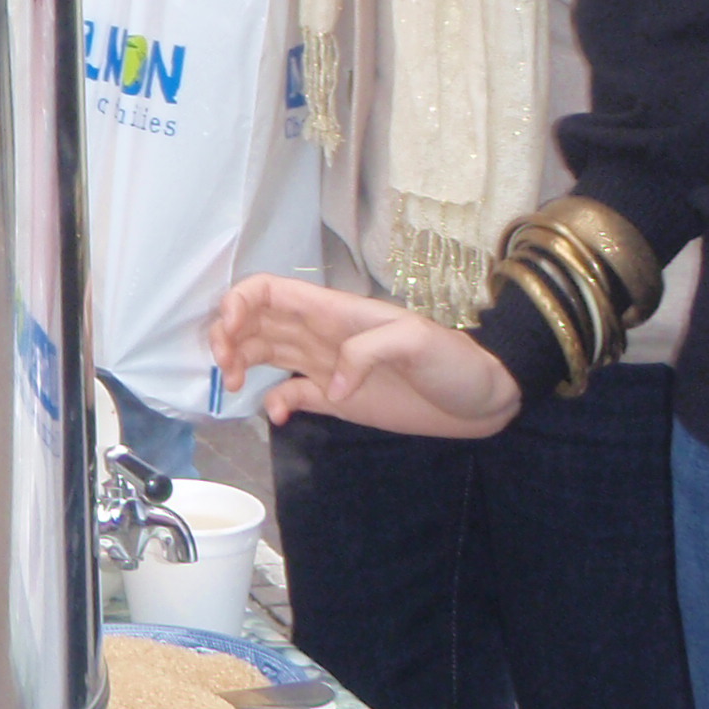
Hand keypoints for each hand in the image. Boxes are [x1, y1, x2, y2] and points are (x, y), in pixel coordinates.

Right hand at [211, 274, 520, 436]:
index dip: (240, 302)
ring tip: (234, 387)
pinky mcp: (337, 400)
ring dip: (241, 364)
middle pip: (256, 321)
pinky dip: (274, 403)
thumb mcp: (417, 341)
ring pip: (264, 353)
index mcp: (333, 311)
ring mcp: (327, 366)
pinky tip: (277, 417)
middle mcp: (320, 334)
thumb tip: (330, 384)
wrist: (483, 399)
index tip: (230, 330)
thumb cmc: (454, 360)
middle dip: (227, 335)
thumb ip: (369, 351)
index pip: (270, 291)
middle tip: (225, 367)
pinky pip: (291, 395)